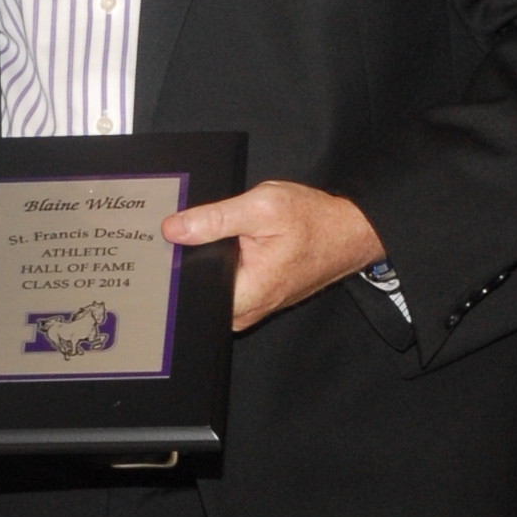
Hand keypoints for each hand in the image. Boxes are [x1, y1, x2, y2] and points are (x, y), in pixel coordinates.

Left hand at [163, 181, 385, 332]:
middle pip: (199, 292)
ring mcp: (255, 306)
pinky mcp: (259, 297)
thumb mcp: (262, 207)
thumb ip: (215, 219)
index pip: (191, 294)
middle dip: (192, 263)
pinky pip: (228, 286)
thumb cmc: (315, 221)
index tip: (166, 249)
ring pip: (213, 289)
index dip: (174, 269)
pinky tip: (231, 247)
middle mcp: (249, 309)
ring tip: (220, 238)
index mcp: (247, 294)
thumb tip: (174, 228)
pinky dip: (225, 267)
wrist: (350, 231)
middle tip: (195, 235)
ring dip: (210, 264)